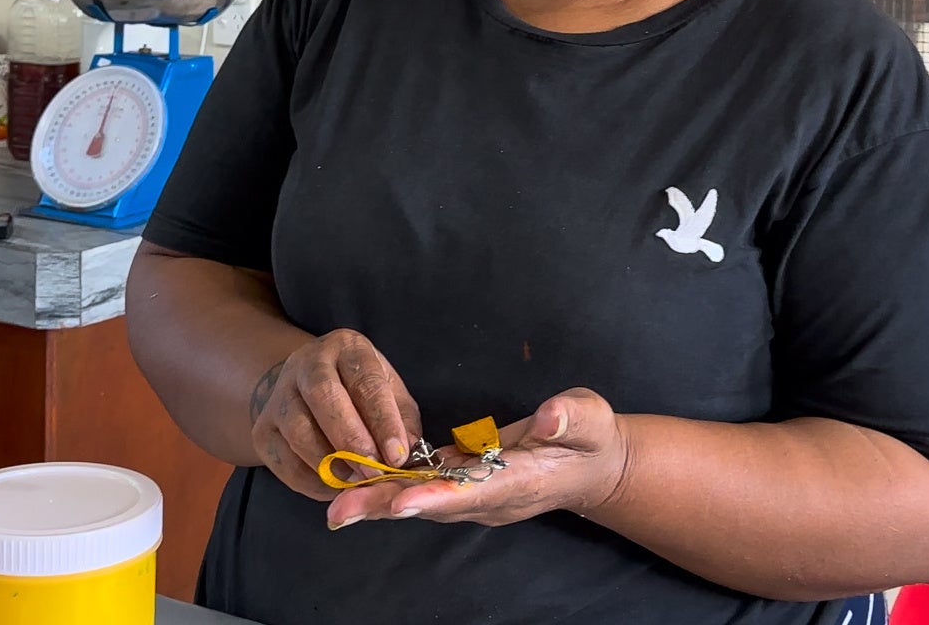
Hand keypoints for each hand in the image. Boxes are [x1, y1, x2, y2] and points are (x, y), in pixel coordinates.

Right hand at [249, 329, 423, 502]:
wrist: (304, 388)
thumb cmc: (359, 391)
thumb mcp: (389, 392)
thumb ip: (402, 421)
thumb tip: (408, 454)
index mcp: (346, 348)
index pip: (365, 380)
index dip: (383, 420)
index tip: (397, 455)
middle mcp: (307, 364)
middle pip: (324, 397)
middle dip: (352, 440)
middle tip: (374, 471)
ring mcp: (279, 395)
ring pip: (298, 430)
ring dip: (330, 463)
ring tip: (356, 482)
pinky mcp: (262, 429)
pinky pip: (282, 460)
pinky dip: (310, 481)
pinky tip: (334, 487)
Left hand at [324, 388, 629, 530]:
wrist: (593, 469)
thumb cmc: (591, 439)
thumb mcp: (589, 420)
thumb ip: (571, 418)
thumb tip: (550, 415)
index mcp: (518, 481)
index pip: (472, 492)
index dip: (435, 497)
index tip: (401, 503)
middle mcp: (490, 498)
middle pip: (432, 504)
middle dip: (386, 507)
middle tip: (338, 511)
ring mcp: (476, 496)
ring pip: (421, 500)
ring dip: (379, 502)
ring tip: (335, 503)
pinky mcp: (466, 484)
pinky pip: (423, 490)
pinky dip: (391, 490)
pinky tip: (358, 483)